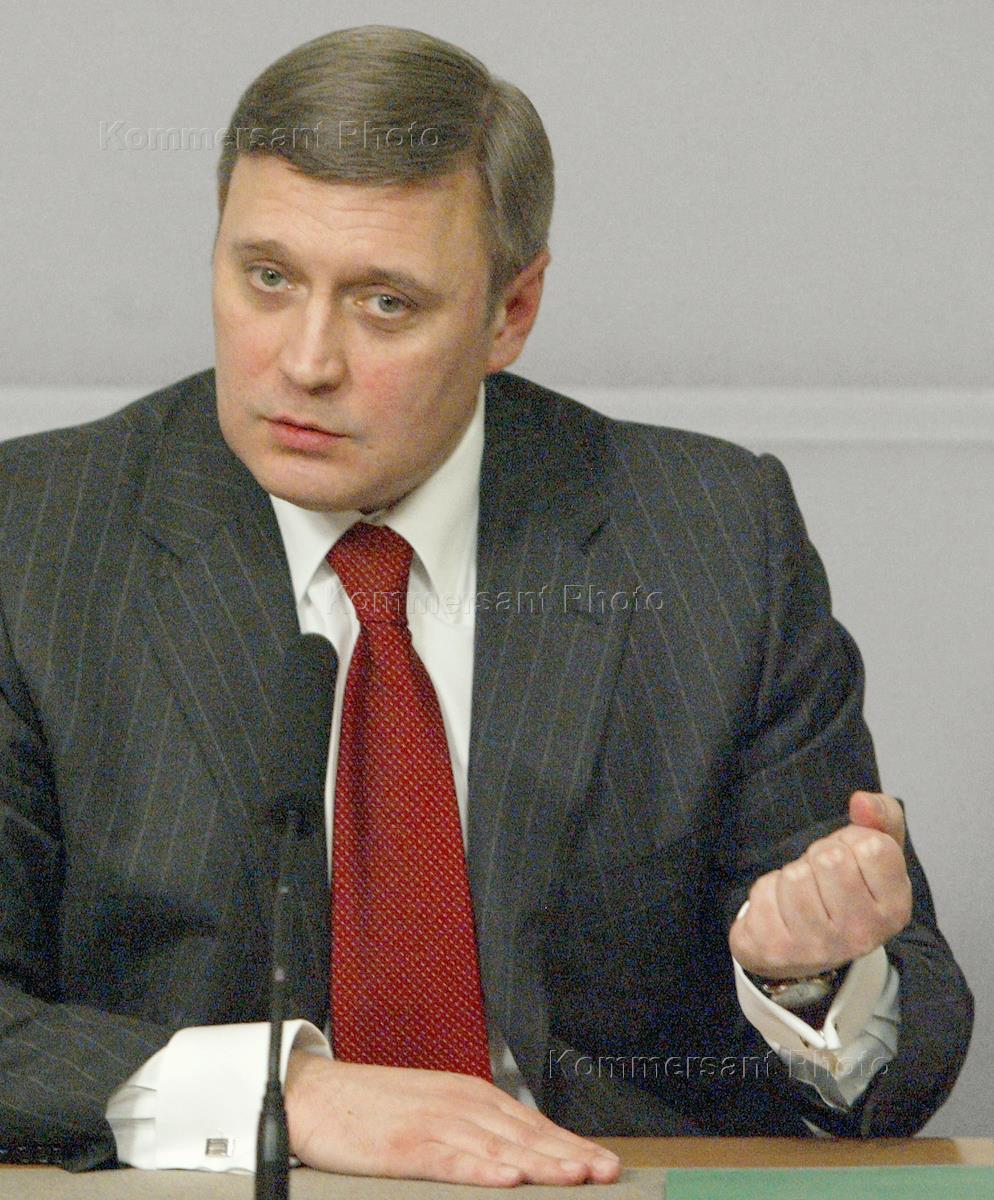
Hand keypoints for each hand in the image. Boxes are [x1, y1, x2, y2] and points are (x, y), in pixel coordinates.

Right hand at [284, 1052, 621, 1186]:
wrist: (313, 1094)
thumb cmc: (373, 1106)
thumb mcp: (432, 1107)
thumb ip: (472, 1127)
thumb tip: (515, 1152)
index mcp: (467, 1095)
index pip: (530, 1122)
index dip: (568, 1143)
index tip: (602, 1160)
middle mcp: (458, 1105)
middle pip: (524, 1134)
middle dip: (569, 1155)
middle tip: (607, 1171)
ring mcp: (433, 1124)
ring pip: (498, 1147)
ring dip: (540, 1163)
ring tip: (576, 1176)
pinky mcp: (404, 1146)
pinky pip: (450, 1160)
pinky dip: (481, 1170)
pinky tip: (507, 1180)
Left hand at [728, 791, 912, 978]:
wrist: (805, 946)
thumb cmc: (844, 889)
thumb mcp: (875, 850)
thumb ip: (881, 815)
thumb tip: (861, 801)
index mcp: (894, 910)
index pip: (873, 847)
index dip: (854, 841)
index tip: (852, 860)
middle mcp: (862, 935)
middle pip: (829, 858)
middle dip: (818, 856)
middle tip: (821, 877)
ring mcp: (819, 948)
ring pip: (794, 876)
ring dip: (791, 876)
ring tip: (802, 894)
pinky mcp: (777, 950)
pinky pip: (763, 893)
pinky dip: (767, 892)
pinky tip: (781, 910)